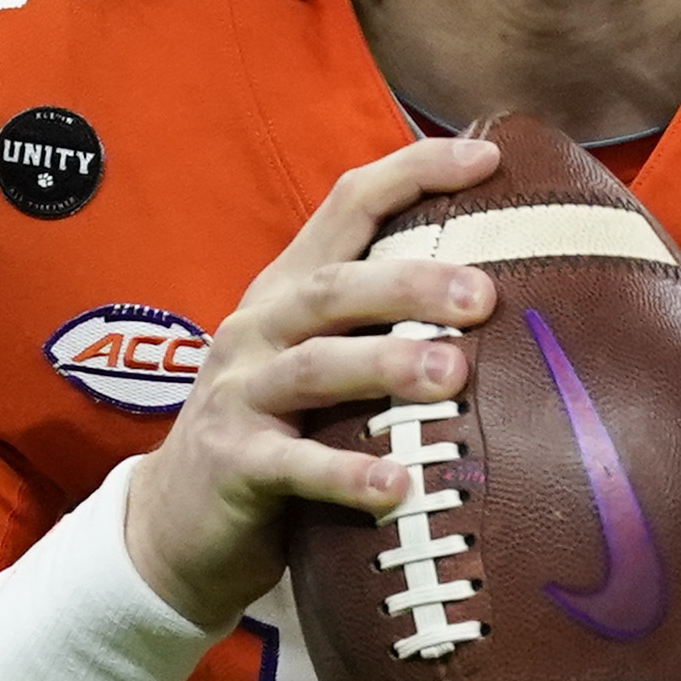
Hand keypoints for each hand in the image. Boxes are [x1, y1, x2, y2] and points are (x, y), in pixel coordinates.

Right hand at [122, 136, 501, 629]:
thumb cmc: (279, 431)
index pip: (349, 205)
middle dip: (412, 283)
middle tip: (485, 295)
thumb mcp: (320, 362)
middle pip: (335, 287)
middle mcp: (260, 328)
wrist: (176, 522)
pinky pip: (293, 466)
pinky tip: (398, 485)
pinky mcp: (232, 464)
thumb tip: (504, 291)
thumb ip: (382, 324)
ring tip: (452, 375)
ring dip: (385, 364)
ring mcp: (239, 394)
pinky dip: (347, 474)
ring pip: (314, 366)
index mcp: (289, 290)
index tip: (488, 158)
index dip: (413, 172)